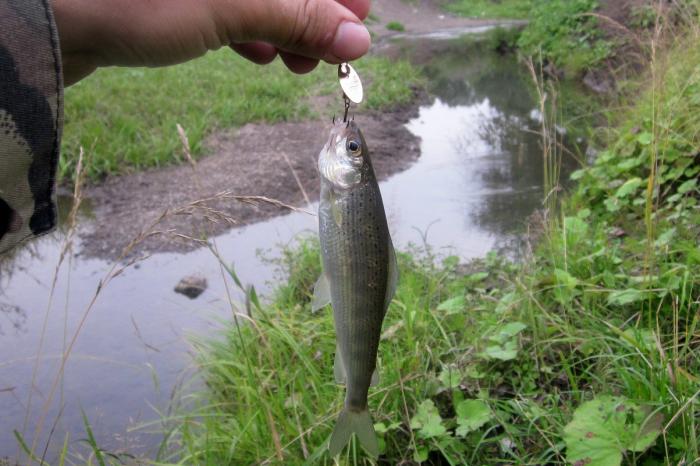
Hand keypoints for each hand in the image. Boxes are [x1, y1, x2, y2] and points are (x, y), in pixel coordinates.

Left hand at [52, 0, 370, 84]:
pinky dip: (247, 28)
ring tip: (294, 65)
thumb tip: (358, 38)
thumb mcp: (232, 6)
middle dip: (314, 13)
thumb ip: (299, 16)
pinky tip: (255, 55)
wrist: (47, 17)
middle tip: (326, 56)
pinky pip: (227, 3)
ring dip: (285, 27)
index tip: (359, 22)